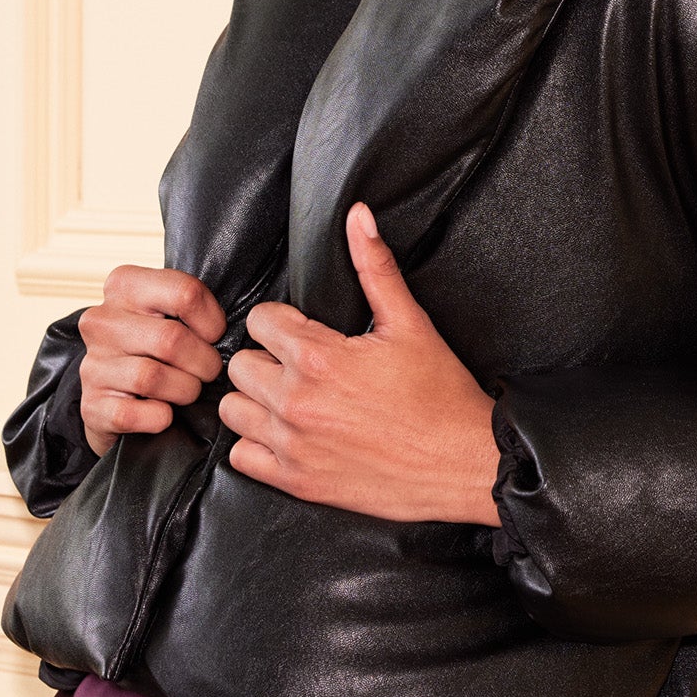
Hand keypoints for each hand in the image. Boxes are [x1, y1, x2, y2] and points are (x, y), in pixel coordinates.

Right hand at [77, 265, 226, 456]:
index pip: (185, 293)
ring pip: (152, 377)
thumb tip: (240, 321)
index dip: (212, 322)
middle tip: (207, 372)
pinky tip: (163, 413)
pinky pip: (136, 413)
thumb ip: (194, 305)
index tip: (213, 336)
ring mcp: (92, 364)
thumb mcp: (172, 314)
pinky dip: (160, 417)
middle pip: (172, 340)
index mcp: (124, 285)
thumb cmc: (157, 350)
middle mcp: (101, 320)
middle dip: (204, 363)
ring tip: (187, 391)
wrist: (115, 397)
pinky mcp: (92, 405)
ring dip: (185, 391)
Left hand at [218, 203, 500, 524]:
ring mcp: (293, 445)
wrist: (464, 464)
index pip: (260, 320)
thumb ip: (375, 267)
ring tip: (289, 398)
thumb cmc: (441, 395)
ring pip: (232, 408)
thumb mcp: (410, 323)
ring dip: (255, 400)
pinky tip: (286, 433)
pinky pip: (241, 457)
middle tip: (301, 367)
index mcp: (319, 358)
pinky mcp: (297, 481)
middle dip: (267, 358)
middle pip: (240, 364)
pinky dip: (256, 444)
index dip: (283, 321)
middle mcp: (296, 401)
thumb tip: (357, 215)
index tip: (307, 333)